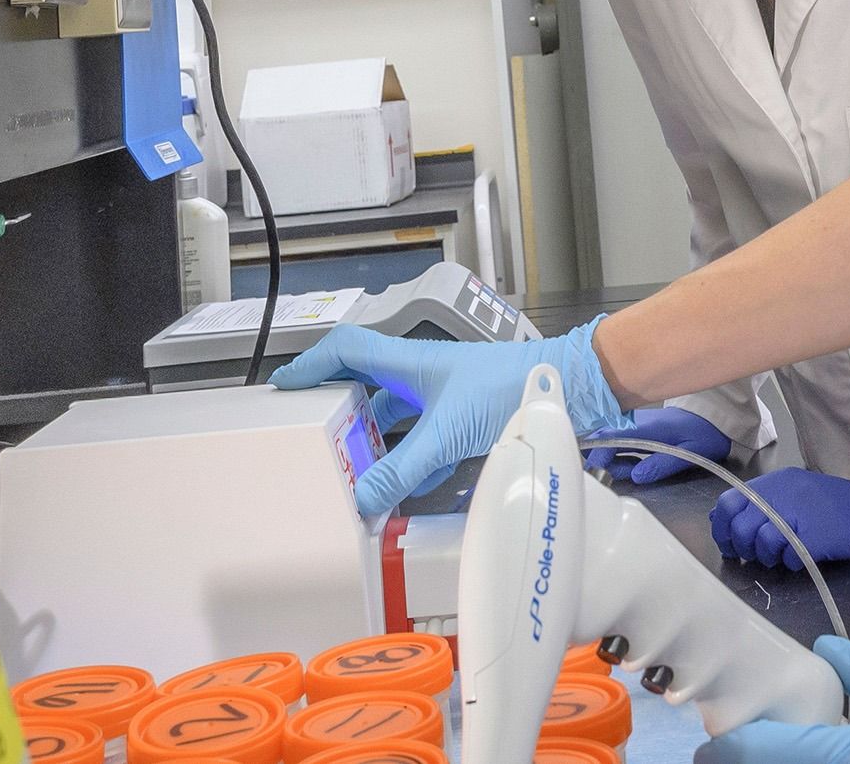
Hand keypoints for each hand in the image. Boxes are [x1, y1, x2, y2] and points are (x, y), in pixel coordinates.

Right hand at [269, 320, 625, 516]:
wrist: (564, 389)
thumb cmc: (508, 388)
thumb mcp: (446, 432)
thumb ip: (403, 469)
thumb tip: (363, 500)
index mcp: (408, 361)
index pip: (346, 350)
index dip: (311, 364)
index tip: (284, 385)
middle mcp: (422, 375)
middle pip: (366, 386)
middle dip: (340, 412)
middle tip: (315, 437)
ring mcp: (444, 396)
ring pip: (395, 417)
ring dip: (375, 441)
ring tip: (352, 470)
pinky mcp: (465, 418)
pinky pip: (423, 439)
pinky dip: (409, 460)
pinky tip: (403, 487)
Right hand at [584, 406, 734, 485]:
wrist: (711, 417)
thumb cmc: (702, 434)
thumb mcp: (688, 453)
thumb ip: (661, 464)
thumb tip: (635, 476)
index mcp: (645, 427)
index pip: (610, 436)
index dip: (599, 455)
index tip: (598, 472)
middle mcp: (634, 423)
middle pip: (600, 436)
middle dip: (598, 457)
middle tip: (614, 475)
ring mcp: (632, 424)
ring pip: (605, 439)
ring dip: (609, 459)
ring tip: (631, 470)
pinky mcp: (634, 428)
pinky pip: (615, 440)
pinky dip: (616, 455)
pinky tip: (632, 465)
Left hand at [711, 467, 849, 572]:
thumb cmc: (841, 510)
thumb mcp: (798, 499)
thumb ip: (765, 506)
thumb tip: (726, 523)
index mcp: (778, 482)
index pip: (730, 502)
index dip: (722, 528)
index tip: (728, 546)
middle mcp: (785, 492)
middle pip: (741, 525)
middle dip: (744, 547)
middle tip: (759, 555)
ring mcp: (801, 511)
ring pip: (761, 541)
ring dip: (769, 557)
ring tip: (785, 556)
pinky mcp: (817, 534)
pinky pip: (788, 556)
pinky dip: (792, 563)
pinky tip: (805, 558)